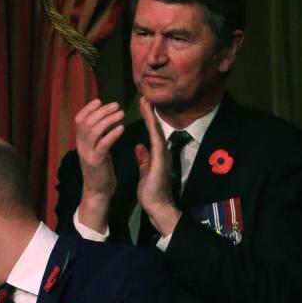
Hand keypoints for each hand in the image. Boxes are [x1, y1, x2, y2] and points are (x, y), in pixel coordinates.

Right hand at [75, 99, 124, 232]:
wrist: (98, 193)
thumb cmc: (101, 171)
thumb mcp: (96, 151)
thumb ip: (97, 137)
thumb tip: (103, 121)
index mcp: (80, 142)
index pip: (79, 119)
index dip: (89, 108)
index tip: (101, 101)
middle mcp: (81, 146)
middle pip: (87, 122)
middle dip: (102, 111)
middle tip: (117, 105)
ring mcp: (87, 154)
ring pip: (94, 130)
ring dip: (108, 119)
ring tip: (121, 113)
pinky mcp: (96, 162)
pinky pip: (103, 144)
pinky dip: (112, 134)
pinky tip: (122, 128)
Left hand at [134, 97, 180, 236]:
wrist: (157, 206)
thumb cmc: (151, 191)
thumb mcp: (145, 171)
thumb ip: (143, 159)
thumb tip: (139, 147)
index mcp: (156, 154)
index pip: (151, 132)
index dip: (147, 118)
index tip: (142, 105)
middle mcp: (161, 152)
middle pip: (155, 128)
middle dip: (150, 112)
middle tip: (145, 96)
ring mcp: (162, 156)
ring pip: (156, 132)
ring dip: (151, 117)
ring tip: (146, 102)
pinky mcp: (160, 161)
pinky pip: (156, 142)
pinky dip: (153, 131)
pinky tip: (150, 121)